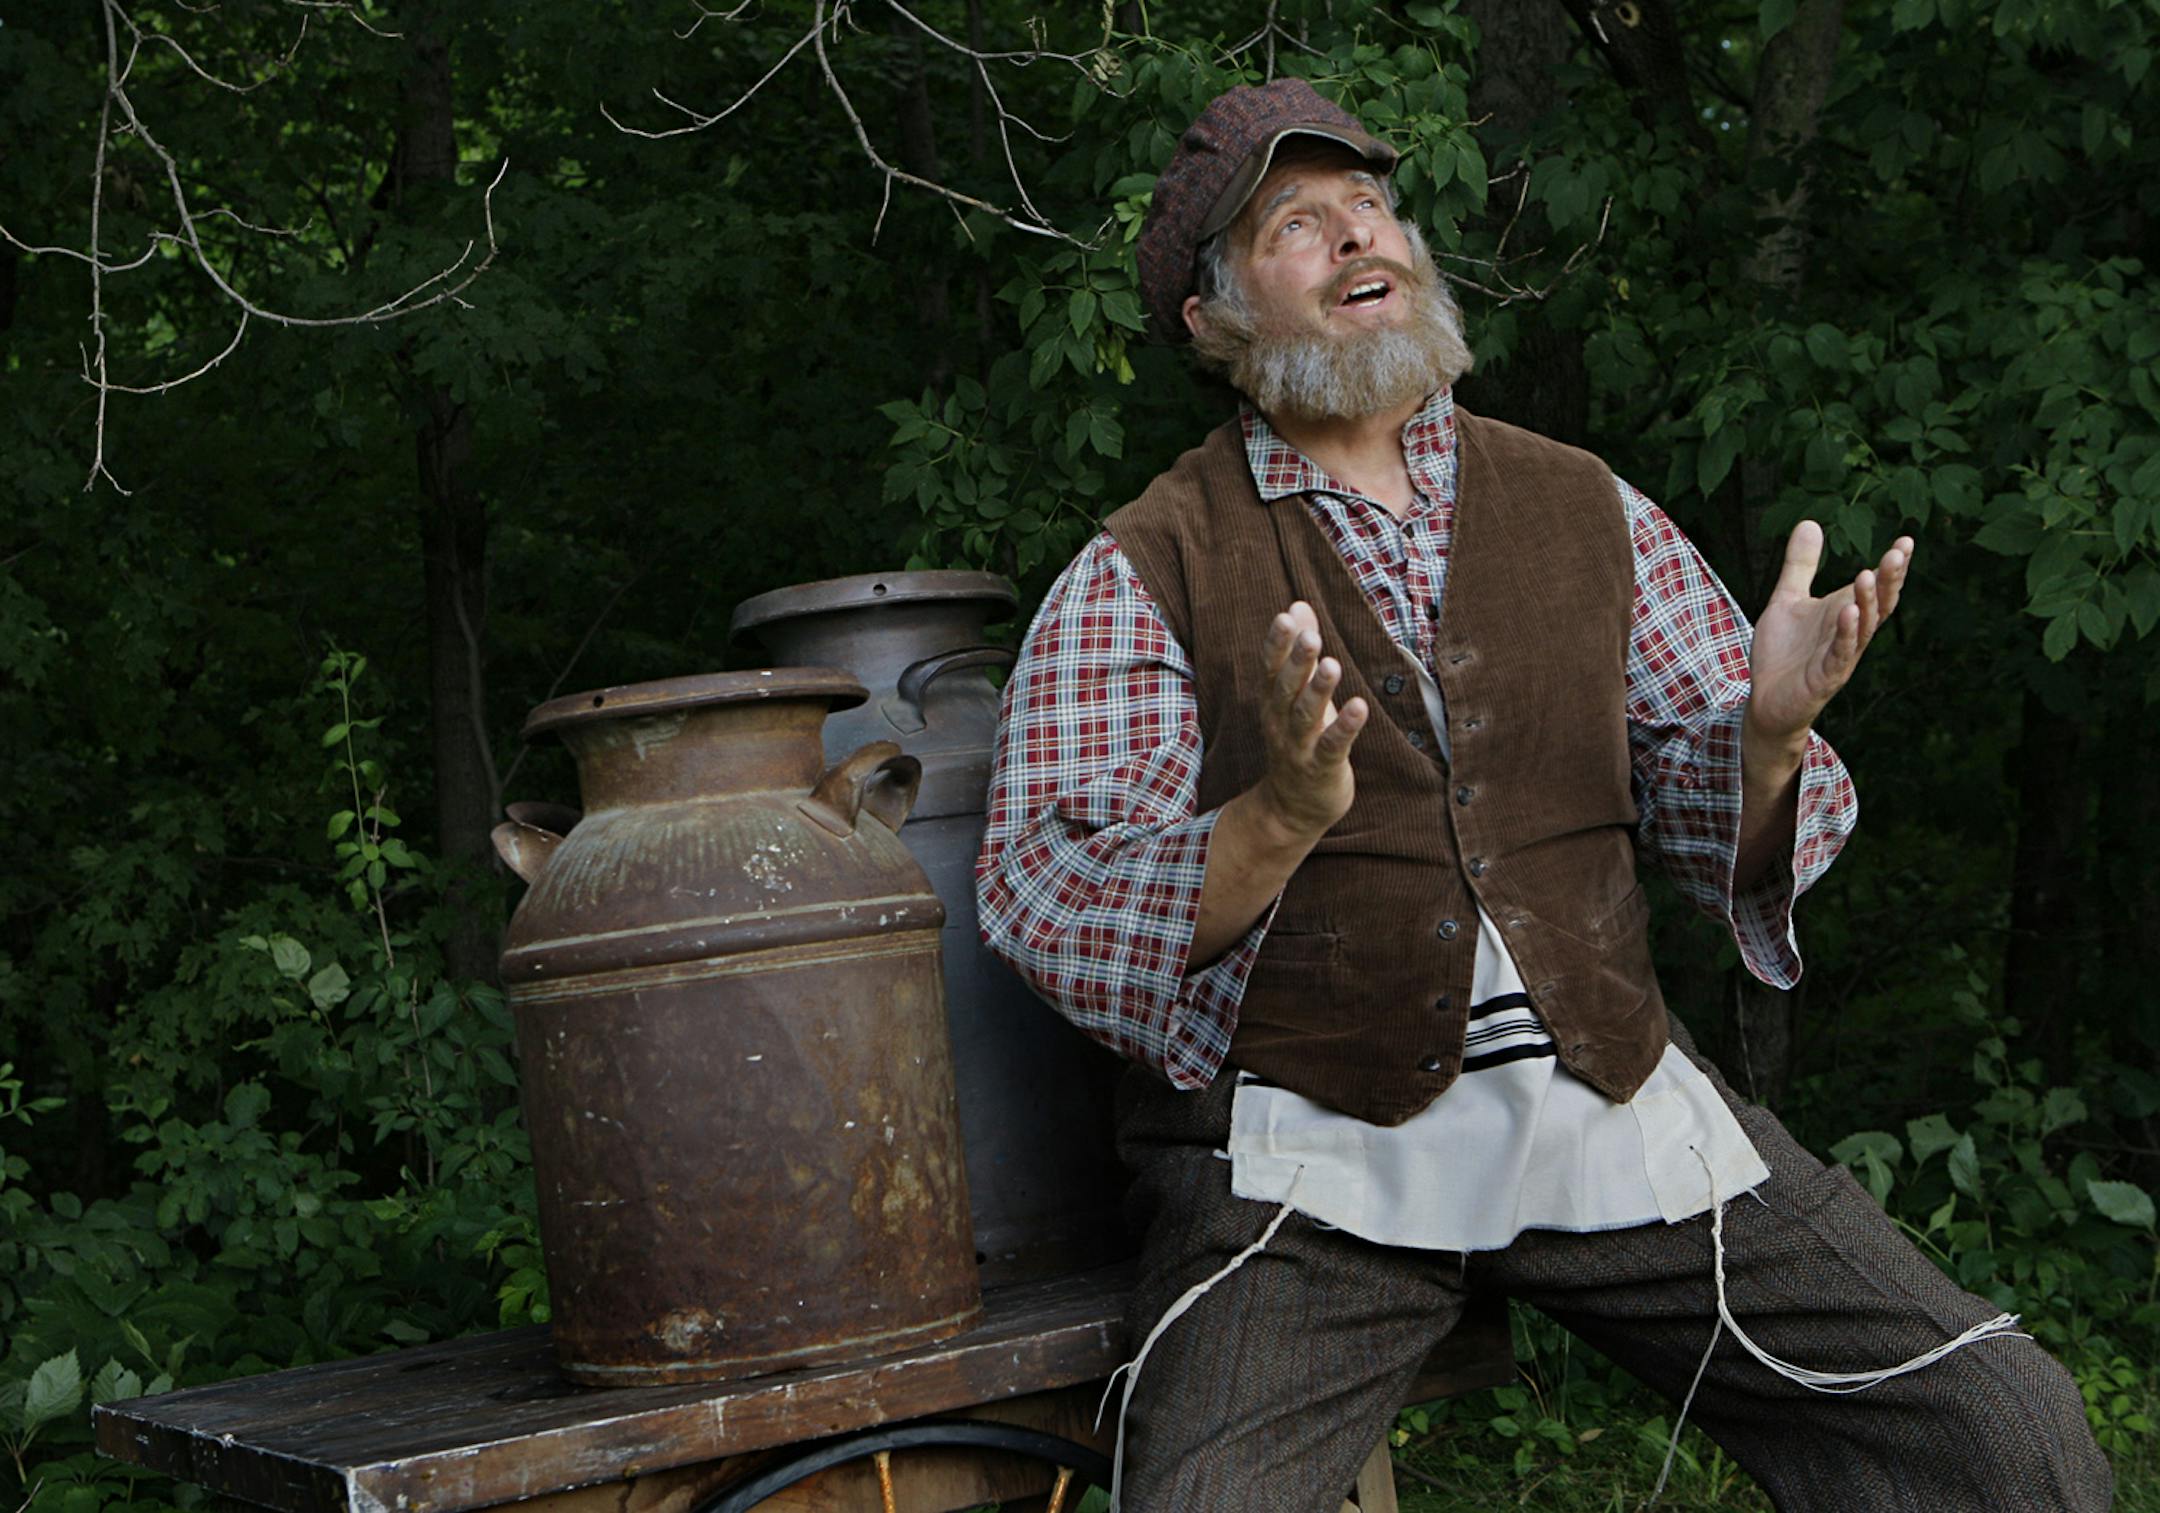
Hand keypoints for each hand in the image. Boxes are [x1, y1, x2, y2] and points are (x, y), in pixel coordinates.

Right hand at [1255, 602, 1369, 838]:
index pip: (1270, 669)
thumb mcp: (1295, 694)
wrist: (1291, 808)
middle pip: (1286, 689)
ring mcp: (1299, 747)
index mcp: (1273, 703)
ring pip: (1306, 716)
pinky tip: (1360, 706)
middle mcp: (1281, 723)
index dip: (1277, 644)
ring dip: (1319, 691)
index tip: (1285, 617)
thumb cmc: (1299, 740)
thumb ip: (1298, 650)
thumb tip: (1297, 605)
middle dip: (1297, 662)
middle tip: (1310, 635)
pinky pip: (1332, 746)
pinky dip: (1345, 727)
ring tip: (1332, 664)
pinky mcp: (1322, 769)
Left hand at [1745, 521, 1913, 746]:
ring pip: (1864, 627)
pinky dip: (1846, 632)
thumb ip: (1801, 565)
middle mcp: (1851, 633)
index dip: (1893, 566)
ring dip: (1868, 602)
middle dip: (1890, 580)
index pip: (1878, 587)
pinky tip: (1848, 611)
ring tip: (1868, 574)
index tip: (1906, 540)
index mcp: (1845, 612)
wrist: (1765, 699)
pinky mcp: (1825, 676)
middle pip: (1880, 604)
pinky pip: (1840, 653)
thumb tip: (1810, 522)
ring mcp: (1840, 656)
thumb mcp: (1788, 600)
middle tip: (1898, 552)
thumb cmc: (1783, 652)